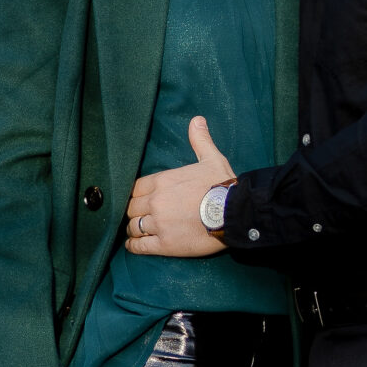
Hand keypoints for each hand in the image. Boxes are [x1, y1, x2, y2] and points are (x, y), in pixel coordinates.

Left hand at [126, 116, 235, 256]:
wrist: (235, 212)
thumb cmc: (223, 185)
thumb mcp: (211, 159)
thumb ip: (200, 141)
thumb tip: (197, 120)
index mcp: (162, 181)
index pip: (135, 188)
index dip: (137, 195)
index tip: (142, 199)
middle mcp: (156, 202)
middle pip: (131, 208)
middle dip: (135, 211)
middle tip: (141, 216)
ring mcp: (159, 224)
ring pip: (134, 227)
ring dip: (134, 229)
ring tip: (138, 231)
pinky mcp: (165, 244)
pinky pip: (140, 246)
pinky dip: (134, 246)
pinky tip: (134, 245)